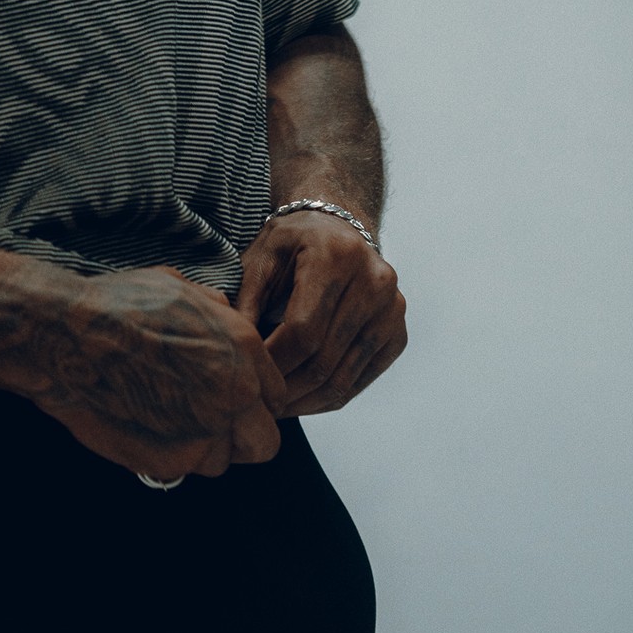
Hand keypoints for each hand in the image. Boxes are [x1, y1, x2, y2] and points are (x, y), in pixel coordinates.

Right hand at [14, 265, 287, 480]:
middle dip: (241, 436)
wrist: (67, 334)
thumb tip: (225, 315)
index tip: (232, 402)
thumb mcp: (177, 286)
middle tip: (210, 425)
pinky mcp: (173, 459)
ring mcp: (207, 430)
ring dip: (202, 448)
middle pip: (265, 441)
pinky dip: (169, 457)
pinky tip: (145, 428)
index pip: (276, 395)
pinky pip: (185, 470)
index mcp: (242, 346)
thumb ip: (215, 309)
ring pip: (224, 461)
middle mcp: (235, 391)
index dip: (252, 400)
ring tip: (166, 422)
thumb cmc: (115, 305)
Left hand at [235, 212, 406, 417]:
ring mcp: (392, 308)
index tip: (250, 377)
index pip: (303, 329)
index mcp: (335, 256)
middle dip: (288, 388)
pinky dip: (332, 396)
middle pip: (325, 358)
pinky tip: (305, 399)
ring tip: (279, 407)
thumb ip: (246, 303)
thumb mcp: (261, 257)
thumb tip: (234, 355)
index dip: (275, 361)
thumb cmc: (293, 242)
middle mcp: (373, 280)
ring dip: (308, 400)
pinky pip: (363, 378)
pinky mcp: (398, 330)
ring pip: (345, 376)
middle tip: (260, 403)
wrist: (337, 225)